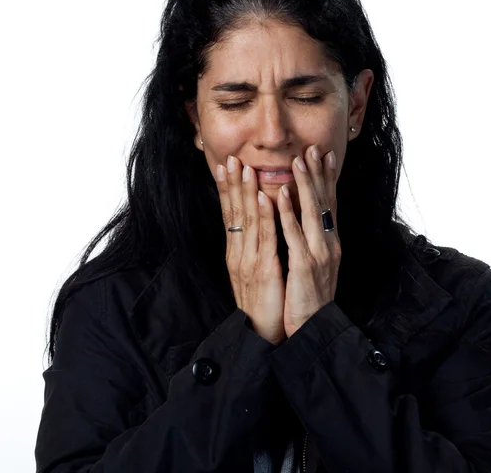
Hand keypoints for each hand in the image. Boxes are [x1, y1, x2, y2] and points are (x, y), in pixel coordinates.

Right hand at [216, 155, 285, 345]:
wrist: (260, 332)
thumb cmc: (261, 300)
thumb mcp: (252, 269)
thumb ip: (251, 246)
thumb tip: (252, 224)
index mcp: (236, 251)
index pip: (230, 214)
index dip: (227, 189)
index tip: (225, 166)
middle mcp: (238, 252)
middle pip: (234, 211)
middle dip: (232, 183)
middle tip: (231, 157)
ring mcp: (249, 259)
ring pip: (247, 219)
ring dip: (246, 191)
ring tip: (245, 167)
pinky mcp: (264, 269)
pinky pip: (265, 238)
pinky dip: (265, 215)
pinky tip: (264, 197)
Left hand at [276, 144, 340, 337]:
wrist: (315, 326)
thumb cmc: (312, 296)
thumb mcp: (318, 264)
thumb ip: (316, 240)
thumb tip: (312, 218)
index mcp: (331, 242)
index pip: (330, 203)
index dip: (327, 178)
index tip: (325, 155)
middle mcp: (329, 243)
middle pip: (325, 201)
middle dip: (318, 173)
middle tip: (313, 148)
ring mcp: (318, 253)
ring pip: (312, 212)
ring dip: (304, 185)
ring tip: (297, 161)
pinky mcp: (304, 265)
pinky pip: (294, 235)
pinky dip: (287, 213)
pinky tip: (280, 195)